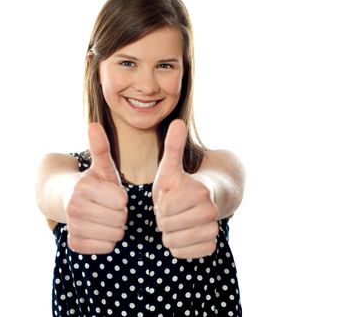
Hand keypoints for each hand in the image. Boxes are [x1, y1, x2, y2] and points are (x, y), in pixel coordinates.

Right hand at [66, 123, 127, 253]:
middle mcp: (74, 207)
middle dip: (120, 214)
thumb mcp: (101, 167)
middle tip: (109, 206)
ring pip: (115, 236)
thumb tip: (93, 124)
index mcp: (84, 187)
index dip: (122, 198)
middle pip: (120, 220)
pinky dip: (106, 241)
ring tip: (104, 217)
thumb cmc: (94, 183)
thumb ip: (101, 148)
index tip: (112, 194)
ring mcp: (72, 227)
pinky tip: (98, 229)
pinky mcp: (74, 244)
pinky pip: (105, 248)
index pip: (123, 202)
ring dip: (115, 228)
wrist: (68, 201)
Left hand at [152, 119, 218, 258]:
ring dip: (169, 233)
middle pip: (166, 228)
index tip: (168, 197)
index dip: (159, 204)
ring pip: (173, 243)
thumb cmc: (181, 183)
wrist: (207, 200)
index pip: (162, 210)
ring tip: (176, 219)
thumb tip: (177, 121)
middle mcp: (210, 211)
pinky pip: (184, 253)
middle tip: (171, 209)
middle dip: (163, 219)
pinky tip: (183, 232)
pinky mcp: (212, 245)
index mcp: (197, 190)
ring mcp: (213, 229)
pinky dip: (178, 245)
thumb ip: (172, 147)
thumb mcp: (171, 167)